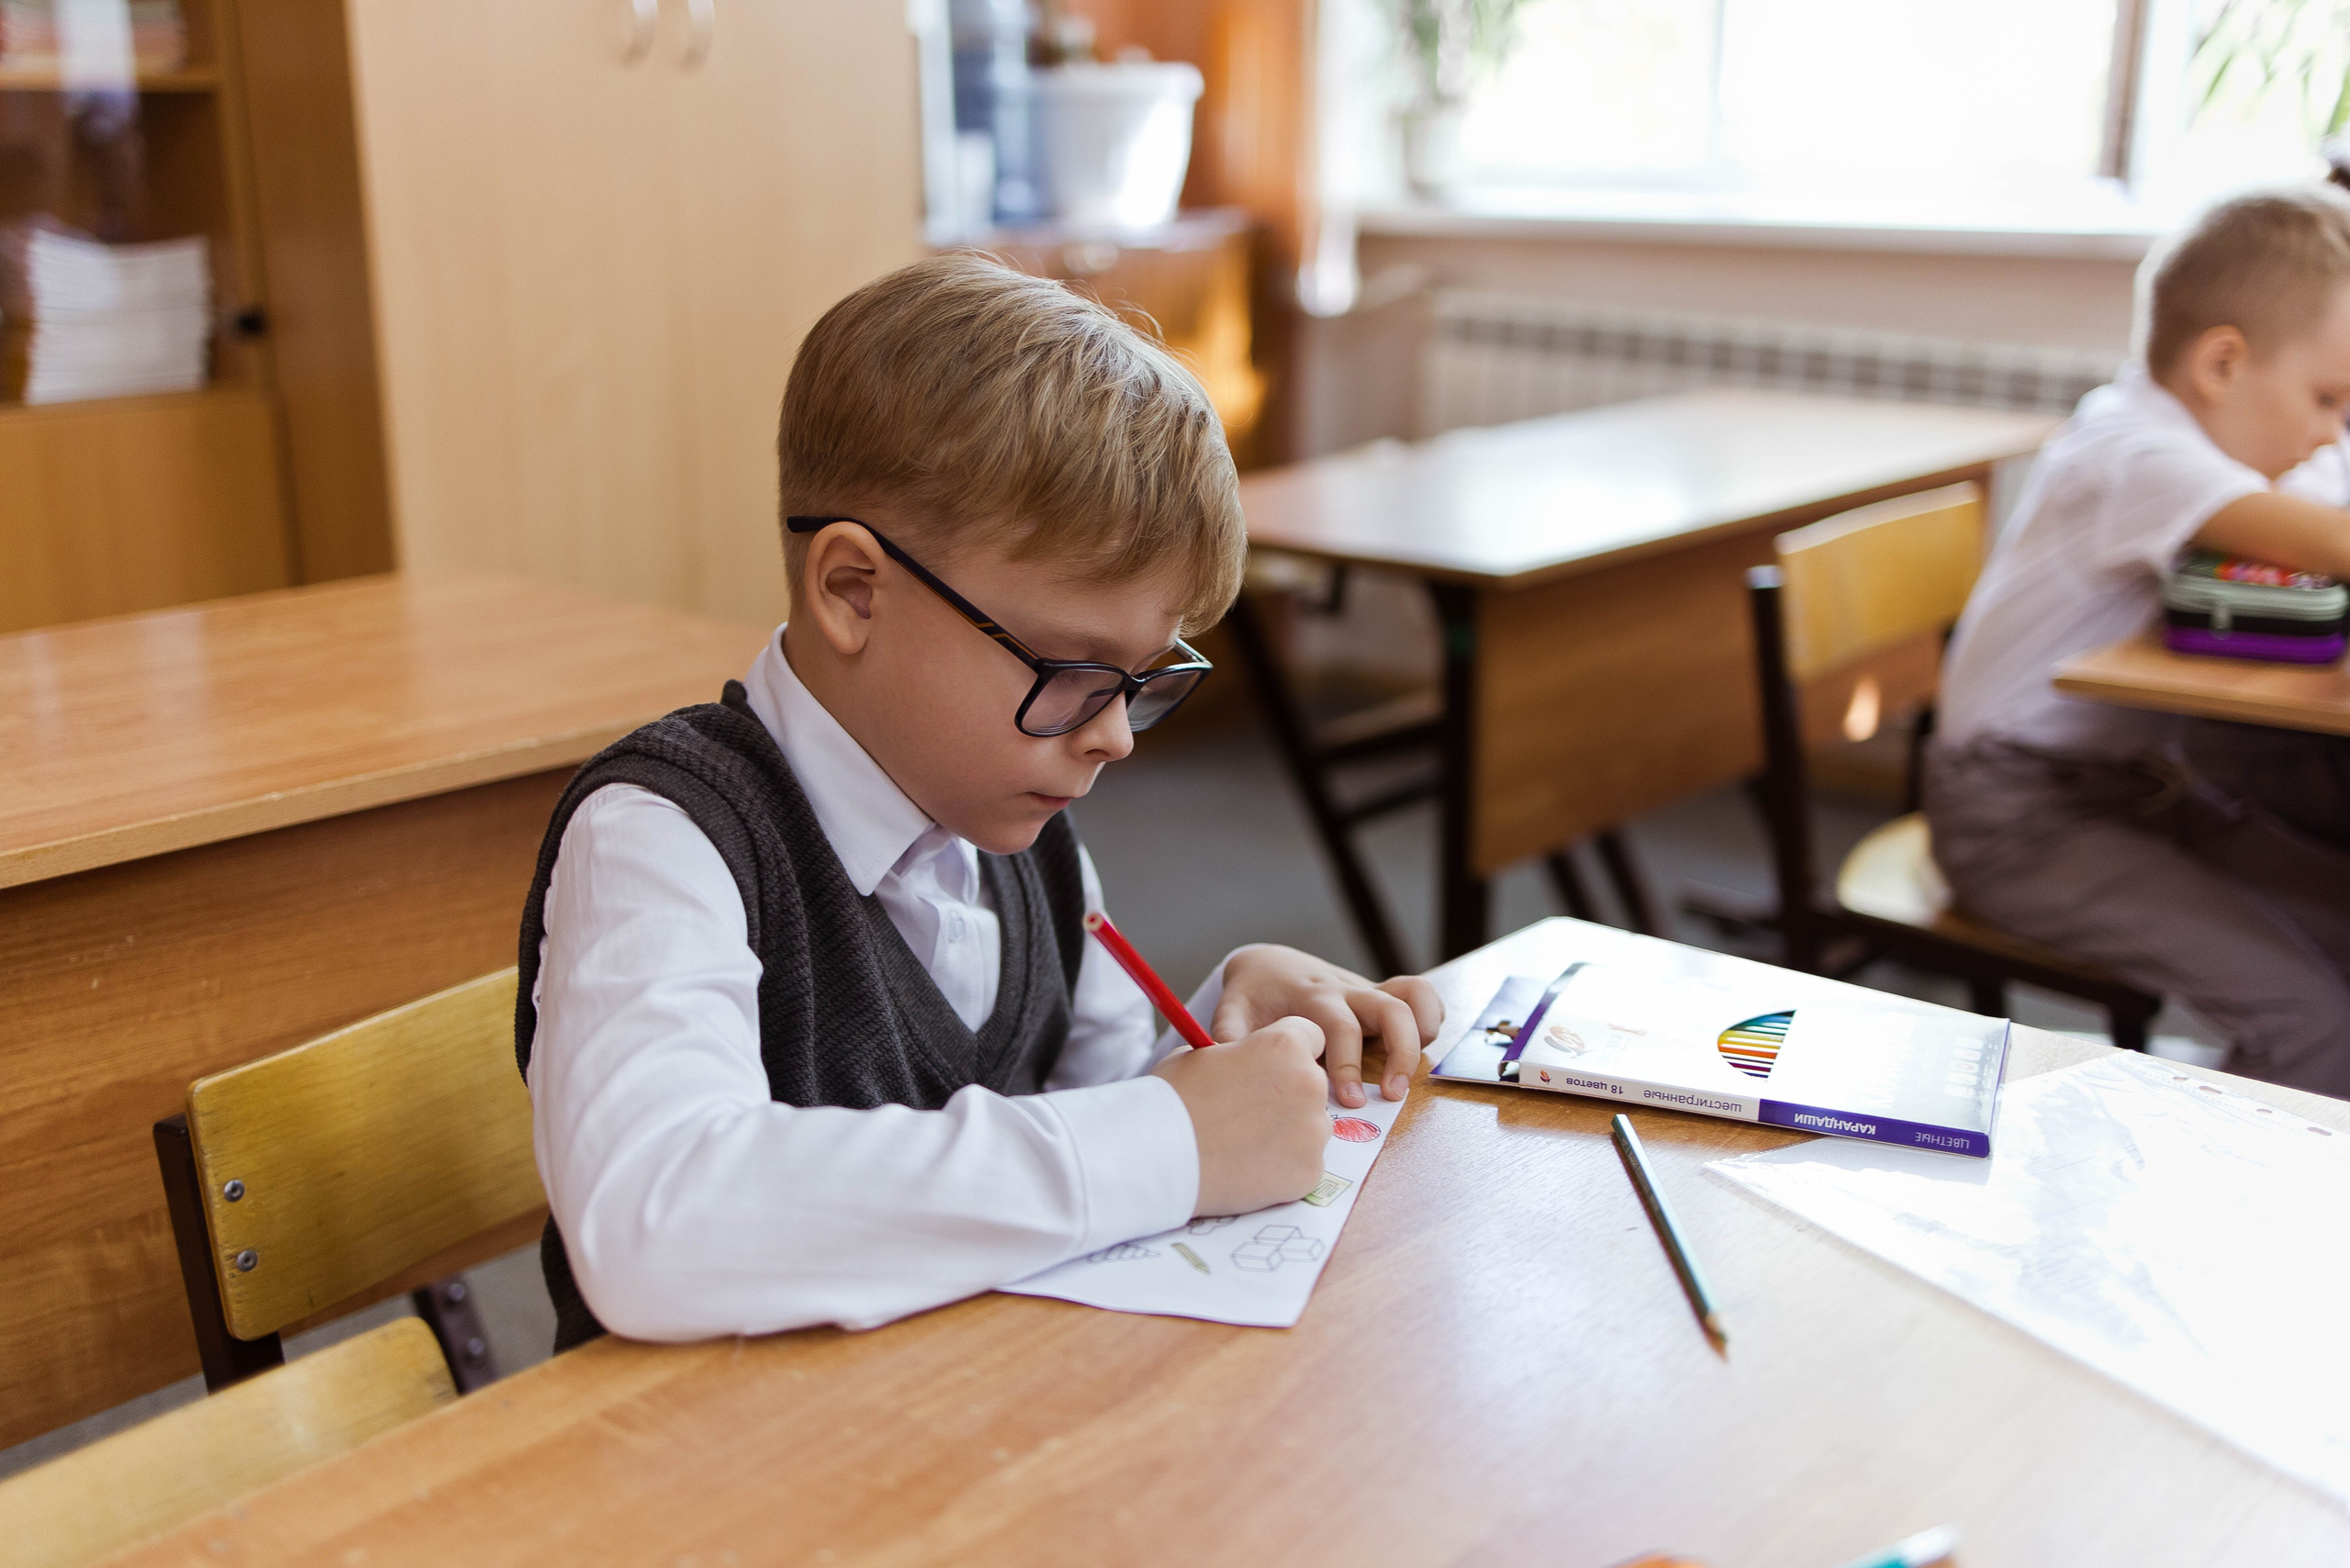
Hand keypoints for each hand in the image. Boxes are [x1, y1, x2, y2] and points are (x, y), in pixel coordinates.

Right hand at [1154, 1017, 1330, 1215]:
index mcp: (1285, 1046)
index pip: (1310, 1036)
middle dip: (1289, 1095)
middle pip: (1312, 1085)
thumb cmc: (1173, 1099)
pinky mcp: (1309, 1172)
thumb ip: (1236, 1057)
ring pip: (1311, 1127)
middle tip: (1250, 1113)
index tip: (1269, 1068)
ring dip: (1288, 1132)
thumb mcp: (1199, 1056)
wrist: (1159, 1157)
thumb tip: (1240, 1064)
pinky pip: (1303, 1164)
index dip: (1287, 1052)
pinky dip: (1282, 1167)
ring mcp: (1313, 1131)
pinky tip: (1247, 1168)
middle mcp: (1309, 1084)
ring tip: (1243, 1144)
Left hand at [1210, 945, 1444, 1108]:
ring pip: (1413, 997)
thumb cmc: (1253, 997)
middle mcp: (1346, 991)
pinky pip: (1421, 996)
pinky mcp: (1382, 996)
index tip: (1350, 1100)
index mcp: (1312, 998)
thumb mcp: (1234, 1012)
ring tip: (1406, 1079)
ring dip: (1421, 1036)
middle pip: (1391, 1010)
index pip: (1341, 1027)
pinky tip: (1419, 1051)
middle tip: (1391, 1095)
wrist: (1268, 966)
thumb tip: (1225, 1060)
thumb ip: (1230, 1035)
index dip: (1348, 1064)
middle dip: (1398, 1053)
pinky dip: (1431, 1019)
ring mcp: (1368, 991)